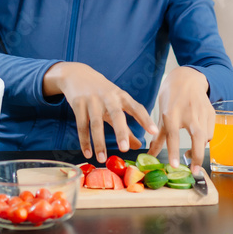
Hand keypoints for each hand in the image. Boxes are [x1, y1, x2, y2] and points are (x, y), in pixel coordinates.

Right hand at [43, 62, 158, 162]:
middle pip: (116, 115)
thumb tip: (139, 146)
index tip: (155, 132)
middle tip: (125, 149)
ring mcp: (92, 100)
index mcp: (121, 96)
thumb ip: (127, 127)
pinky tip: (88, 153)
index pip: (136, 108)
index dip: (145, 120)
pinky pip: (82, 125)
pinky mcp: (78, 104)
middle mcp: (108, 97)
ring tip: (101, 159)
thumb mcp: (116, 105)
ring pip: (96, 124)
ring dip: (99, 143)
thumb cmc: (102, 93)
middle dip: (120, 132)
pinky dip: (84, 141)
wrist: (77, 74)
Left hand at [148, 67, 214, 174]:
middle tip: (194, 172)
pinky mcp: (211, 113)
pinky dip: (205, 140)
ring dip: (200, 150)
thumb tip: (151, 154)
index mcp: (172, 113)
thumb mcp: (162, 113)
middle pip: (197, 137)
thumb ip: (158, 136)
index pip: (173, 135)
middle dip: (197, 156)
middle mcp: (188, 113)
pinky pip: (210, 132)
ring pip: (205, 137)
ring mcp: (202, 113)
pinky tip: (198, 141)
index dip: (174, 152)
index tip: (175, 166)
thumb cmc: (171, 96)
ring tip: (192, 157)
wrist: (188, 78)